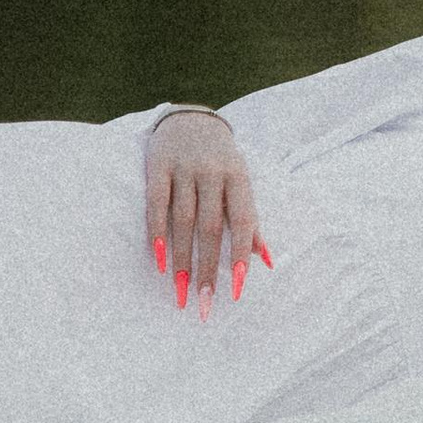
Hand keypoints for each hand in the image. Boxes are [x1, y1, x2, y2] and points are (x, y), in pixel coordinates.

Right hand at [142, 110, 269, 318]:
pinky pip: (156, 204)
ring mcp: (185, 169)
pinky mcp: (158, 168)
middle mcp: (213, 173)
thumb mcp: (241, 183)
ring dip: (182, 259)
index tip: (236, 291)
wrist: (190, 118)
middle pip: (211, 227)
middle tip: (203, 304)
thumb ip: (251, 221)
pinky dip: (156, 233)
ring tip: (180, 291)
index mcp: (239, 177)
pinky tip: (157, 260)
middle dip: (207, 269)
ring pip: (183, 220)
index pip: (243, 221)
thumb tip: (267, 261)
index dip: (240, 256)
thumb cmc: (221, 160)